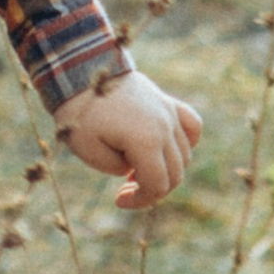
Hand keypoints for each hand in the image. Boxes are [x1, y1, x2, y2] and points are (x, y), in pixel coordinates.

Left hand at [56, 66, 201, 210]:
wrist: (82, 73)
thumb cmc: (81, 113)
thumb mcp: (88, 150)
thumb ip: (117, 168)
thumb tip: (134, 168)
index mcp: (146, 141)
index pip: (158, 185)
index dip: (141, 200)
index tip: (119, 199)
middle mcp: (165, 127)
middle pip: (175, 174)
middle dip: (152, 188)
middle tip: (125, 188)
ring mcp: (169, 112)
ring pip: (184, 155)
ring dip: (164, 169)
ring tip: (136, 167)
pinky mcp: (167, 102)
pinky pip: (192, 127)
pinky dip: (185, 143)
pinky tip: (164, 149)